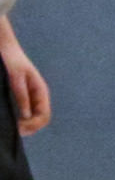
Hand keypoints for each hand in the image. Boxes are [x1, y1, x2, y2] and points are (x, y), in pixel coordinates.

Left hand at [0, 19, 45, 135]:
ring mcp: (29, 96)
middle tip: (13, 131)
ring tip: (10, 127)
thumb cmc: (11, 61)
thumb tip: (26, 116)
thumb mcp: (16, 78)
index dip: (33, 126)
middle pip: (40, 119)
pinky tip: (9, 119)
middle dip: (29, 128)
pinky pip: (24, 112)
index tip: (18, 129)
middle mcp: (37, 96)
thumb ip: (22, 96)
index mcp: (40, 92)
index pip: (44, 116)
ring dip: (24, 124)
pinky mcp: (20, 96)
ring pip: (32, 117)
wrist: (5, 48)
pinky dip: (19, 119)